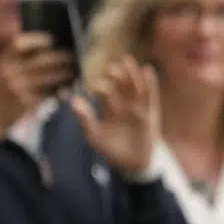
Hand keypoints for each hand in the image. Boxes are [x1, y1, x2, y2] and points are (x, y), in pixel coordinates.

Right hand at [0, 32, 75, 139]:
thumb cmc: (0, 90)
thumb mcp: (2, 70)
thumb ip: (18, 59)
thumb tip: (48, 47)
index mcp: (4, 60)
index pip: (19, 43)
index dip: (37, 39)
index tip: (51, 40)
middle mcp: (11, 71)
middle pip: (42, 59)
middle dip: (62, 58)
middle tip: (73, 57)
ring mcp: (19, 87)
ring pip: (50, 77)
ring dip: (66, 74)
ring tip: (74, 72)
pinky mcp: (27, 102)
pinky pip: (49, 93)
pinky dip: (60, 90)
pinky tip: (66, 88)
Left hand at [69, 55, 160, 177]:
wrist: (133, 164)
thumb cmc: (112, 150)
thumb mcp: (95, 135)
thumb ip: (85, 118)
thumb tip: (73, 100)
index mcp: (111, 108)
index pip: (106, 91)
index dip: (100, 86)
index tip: (94, 88)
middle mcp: (125, 104)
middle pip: (121, 84)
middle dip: (116, 75)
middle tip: (111, 68)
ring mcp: (138, 107)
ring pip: (135, 86)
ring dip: (131, 73)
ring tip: (126, 59)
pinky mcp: (150, 112)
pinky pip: (151, 95)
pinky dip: (150, 83)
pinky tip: (147, 70)